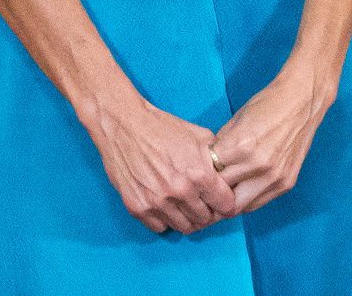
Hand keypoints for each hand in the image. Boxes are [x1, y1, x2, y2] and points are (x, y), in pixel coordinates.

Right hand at [78, 89, 238, 234]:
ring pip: (184, 227)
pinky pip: (159, 227)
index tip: (218, 199)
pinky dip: (164, 219)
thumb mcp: (198, 136)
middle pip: (205, 220)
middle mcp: (180, 192)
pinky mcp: (138, 207)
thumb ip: (216, 158)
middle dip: (206, 211)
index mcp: (200, 174)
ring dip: (186, 218)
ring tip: (181, 204)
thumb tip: (228, 172)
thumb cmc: (161, 127)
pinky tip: (163, 205)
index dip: (224, 202)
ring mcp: (158, 202)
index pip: (226, 207)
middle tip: (199, 202)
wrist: (123, 124)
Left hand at [210, 60, 335, 213]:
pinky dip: (247, 199)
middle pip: (222, 195)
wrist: (301, 102)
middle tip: (206, 190)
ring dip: (229, 201)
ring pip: (240, 206)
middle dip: (212, 193)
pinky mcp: (286, 183)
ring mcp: (275, 177)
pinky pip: (259, 203)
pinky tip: (241, 190)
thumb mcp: (234, 122)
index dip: (201, 174)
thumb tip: (206, 166)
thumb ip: (220, 146)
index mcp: (240, 145)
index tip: (198, 174)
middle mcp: (258, 165)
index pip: (210, 173)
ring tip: (222, 194)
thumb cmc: (265, 106)